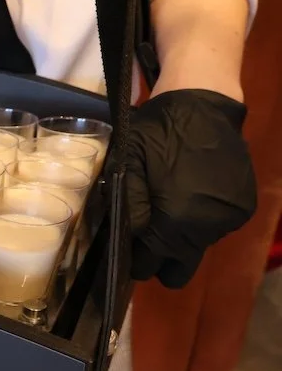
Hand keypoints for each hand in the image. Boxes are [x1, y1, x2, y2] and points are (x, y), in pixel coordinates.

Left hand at [121, 89, 256, 287]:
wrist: (202, 102)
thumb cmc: (156, 133)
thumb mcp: (127, 168)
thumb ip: (128, 211)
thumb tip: (129, 243)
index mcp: (178, 220)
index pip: (150, 265)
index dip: (135, 260)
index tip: (128, 249)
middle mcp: (209, 226)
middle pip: (179, 267)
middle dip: (159, 259)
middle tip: (146, 236)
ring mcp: (230, 217)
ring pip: (196, 249)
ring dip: (180, 238)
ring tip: (168, 206)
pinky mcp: (243, 206)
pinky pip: (214, 229)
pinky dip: (199, 221)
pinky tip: (190, 195)